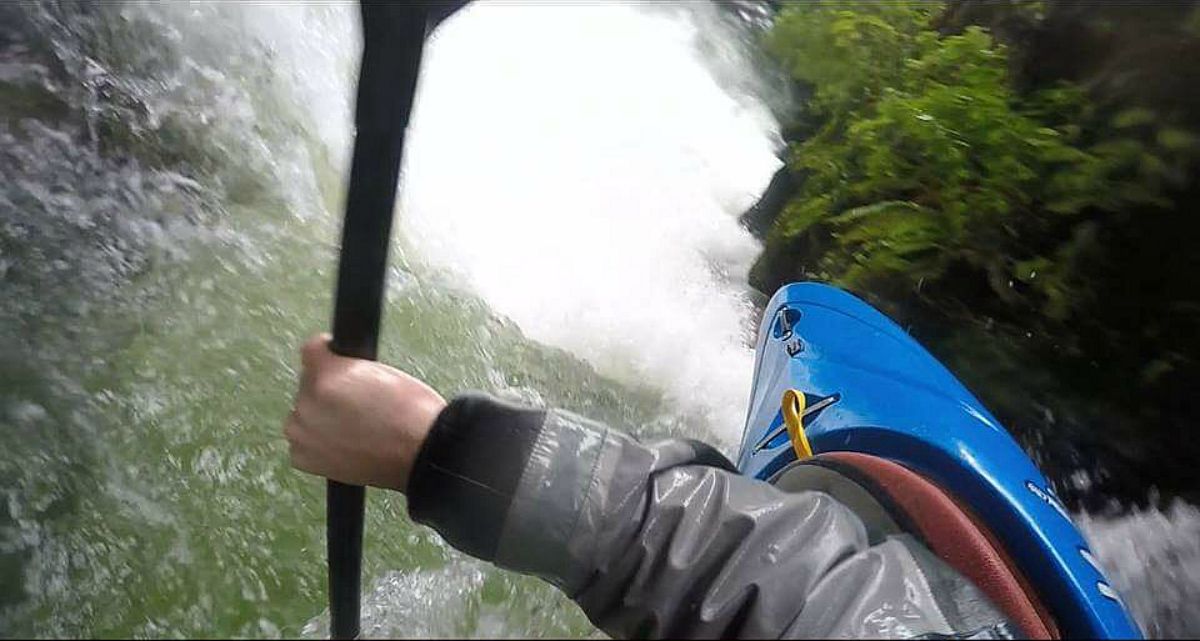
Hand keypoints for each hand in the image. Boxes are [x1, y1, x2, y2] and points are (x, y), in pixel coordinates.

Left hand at [284, 333, 445, 491]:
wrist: (420, 453)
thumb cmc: (411, 413)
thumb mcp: (383, 370)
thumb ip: (348, 368)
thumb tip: (336, 372)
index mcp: (327, 373)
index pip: (312, 349)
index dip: (332, 356)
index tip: (342, 365)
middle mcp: (307, 401)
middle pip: (309, 385)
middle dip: (328, 391)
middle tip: (358, 406)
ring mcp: (302, 431)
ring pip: (305, 414)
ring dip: (321, 418)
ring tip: (354, 429)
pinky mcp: (302, 457)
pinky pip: (303, 442)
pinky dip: (319, 443)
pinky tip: (345, 445)